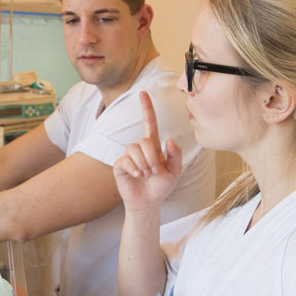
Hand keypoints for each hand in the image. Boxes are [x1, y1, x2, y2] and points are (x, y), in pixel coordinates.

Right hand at [113, 91, 182, 211]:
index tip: (143, 93)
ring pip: (134, 149)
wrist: (149, 202)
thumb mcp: (175, 171)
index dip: (146, 108)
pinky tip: (137, 175)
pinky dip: (134, 168)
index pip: (149, 123)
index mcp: (153, 146)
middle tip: (154, 171)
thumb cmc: (161, 186)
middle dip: (152, 156)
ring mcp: (128, 156)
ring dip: (144, 163)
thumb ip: (176, 155)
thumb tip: (169, 139)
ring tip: (146, 175)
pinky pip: (125, 160)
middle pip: (144, 140)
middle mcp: (139, 148)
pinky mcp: (119, 165)